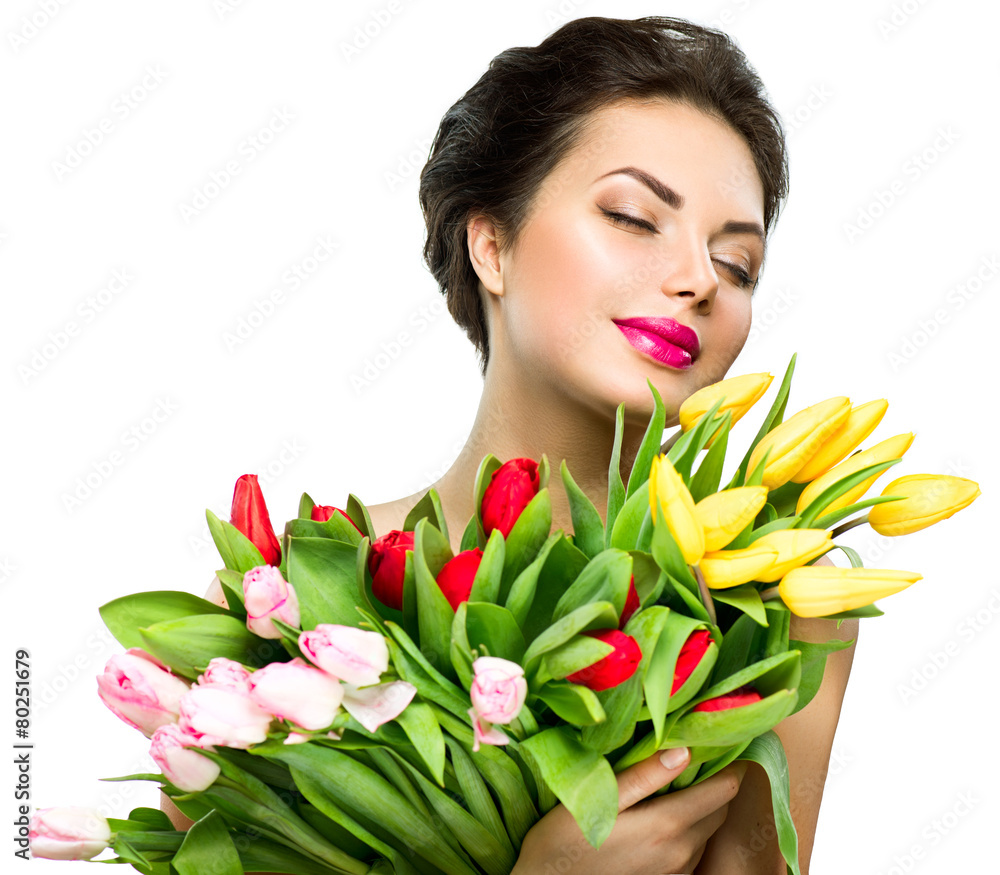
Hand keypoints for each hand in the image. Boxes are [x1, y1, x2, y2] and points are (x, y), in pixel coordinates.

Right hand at [510, 747, 747, 874]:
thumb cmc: (565, 838)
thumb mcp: (600, 799)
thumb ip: (644, 776)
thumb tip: (684, 751)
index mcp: (668, 824)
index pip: (723, 792)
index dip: (726, 766)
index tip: (717, 744)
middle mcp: (681, 851)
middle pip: (719, 811)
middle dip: (714, 785)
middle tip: (693, 759)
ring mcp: (676, 871)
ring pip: (706, 832)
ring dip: (700, 809)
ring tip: (673, 786)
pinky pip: (691, 852)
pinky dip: (687, 831)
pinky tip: (658, 817)